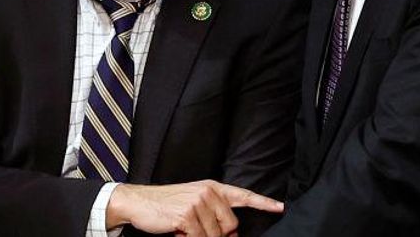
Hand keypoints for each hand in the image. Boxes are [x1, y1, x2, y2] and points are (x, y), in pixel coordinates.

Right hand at [106, 180, 282, 236]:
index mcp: (211, 187)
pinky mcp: (187, 215)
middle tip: (196, 231)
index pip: (242, 195)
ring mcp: (197, 203)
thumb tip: (231, 235)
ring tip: (182, 229)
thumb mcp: (192, 202)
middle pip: (231, 226)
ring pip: (215, 236)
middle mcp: (207, 192)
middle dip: (218, 235)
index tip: (280, 207)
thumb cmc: (166, 205)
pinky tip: (177, 232)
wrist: (138, 202)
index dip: (263, 203)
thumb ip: (214, 213)